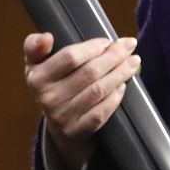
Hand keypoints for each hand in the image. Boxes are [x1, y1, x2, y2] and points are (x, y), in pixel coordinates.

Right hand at [23, 33, 139, 169]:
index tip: (108, 41)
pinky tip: (122, 87)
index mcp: (37, 77)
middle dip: (114, 56)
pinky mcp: (76, 131)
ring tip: (133, 62)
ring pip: (98, 91)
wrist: (55, 127)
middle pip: (89, 72)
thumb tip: (46, 38)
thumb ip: (36, 46)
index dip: (93, 47)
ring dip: (120, 74)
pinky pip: (100, 112)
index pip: (69, 57)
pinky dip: (114, 98)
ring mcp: (62, 116)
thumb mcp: (36, 64)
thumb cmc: (51, 86)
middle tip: (129, 45)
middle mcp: (47, 97)